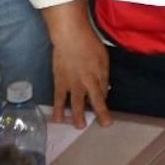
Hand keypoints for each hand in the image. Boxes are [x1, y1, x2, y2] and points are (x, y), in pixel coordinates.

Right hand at [46, 1, 112, 127]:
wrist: (70, 37)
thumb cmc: (89, 44)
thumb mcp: (103, 57)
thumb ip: (103, 74)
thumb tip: (104, 88)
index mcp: (99, 75)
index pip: (104, 93)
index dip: (105, 101)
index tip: (106, 109)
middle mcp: (87, 83)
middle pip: (95, 101)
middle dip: (100, 114)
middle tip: (104, 125)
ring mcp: (73, 84)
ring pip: (77, 104)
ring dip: (78, 117)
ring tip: (79, 127)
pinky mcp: (59, 83)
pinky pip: (59, 99)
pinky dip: (58, 110)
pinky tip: (58, 119)